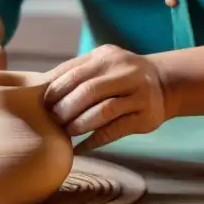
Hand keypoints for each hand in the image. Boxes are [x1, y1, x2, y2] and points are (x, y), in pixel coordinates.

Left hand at [42, 44, 171, 152]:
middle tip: (54, 120)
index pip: (75, 72)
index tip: (43, 104)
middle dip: (66, 108)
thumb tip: (39, 85)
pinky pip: (116, 130)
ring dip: (80, 124)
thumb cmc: (121, 76)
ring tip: (67, 132)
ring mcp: (138, 93)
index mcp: (107, 56)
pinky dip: (95, 140)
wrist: (164, 83)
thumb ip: (77, 71)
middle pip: (88, 91)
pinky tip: (81, 147)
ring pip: (103, 111)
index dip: (56, 90)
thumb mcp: (103, 64)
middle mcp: (125, 71)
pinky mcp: (146, 115)